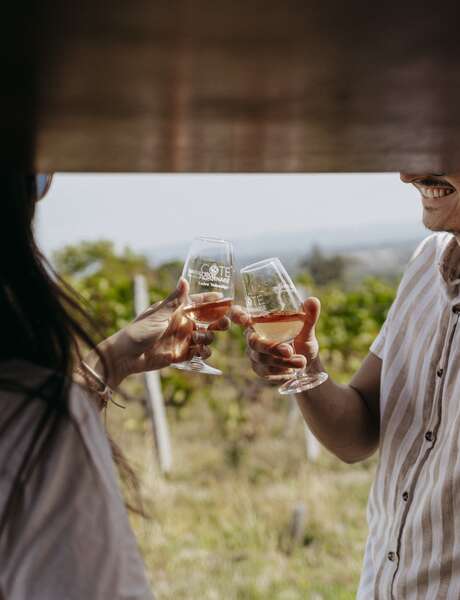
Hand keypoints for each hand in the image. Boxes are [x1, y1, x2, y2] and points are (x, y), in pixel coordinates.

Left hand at [89, 279, 229, 386]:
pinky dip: (204, 352)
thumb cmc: (138, 331)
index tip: (227, 300)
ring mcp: (183, 339)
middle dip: (218, 321)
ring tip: (200, 339)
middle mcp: (182, 323)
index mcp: (177, 310)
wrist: (126, 357)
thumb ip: (174, 300)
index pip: (200, 302)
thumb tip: (184, 279)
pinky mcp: (181, 354)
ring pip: (206, 336)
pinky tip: (201, 352)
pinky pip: (199, 352)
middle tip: (224, 324)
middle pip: (208, 320)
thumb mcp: (158, 315)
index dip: (214, 301)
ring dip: (208, 337)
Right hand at [231, 298, 321, 380]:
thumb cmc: (301, 339)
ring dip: (283, 361)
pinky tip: (292, 371)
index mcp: (260, 321)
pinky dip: (281, 371)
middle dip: (272, 347)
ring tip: (302, 361)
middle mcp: (253, 336)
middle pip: (253, 342)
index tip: (245, 319)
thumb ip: (309, 316)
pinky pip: (266, 371)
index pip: (239, 314)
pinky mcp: (259, 369)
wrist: (307, 362)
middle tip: (289, 350)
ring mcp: (254, 354)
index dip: (237, 315)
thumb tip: (312, 300)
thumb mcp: (307, 328)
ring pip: (262, 358)